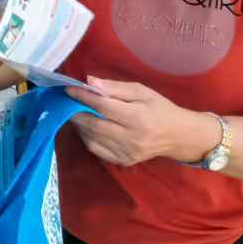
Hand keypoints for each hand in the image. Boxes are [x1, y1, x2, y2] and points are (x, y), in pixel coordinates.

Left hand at [67, 77, 219, 167]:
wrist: (178, 136)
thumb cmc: (160, 109)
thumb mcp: (142, 91)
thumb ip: (115, 88)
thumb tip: (89, 82)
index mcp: (137, 117)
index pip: (102, 106)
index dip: (82, 97)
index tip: (68, 89)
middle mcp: (131, 138)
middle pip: (94, 124)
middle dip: (75, 111)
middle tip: (65, 101)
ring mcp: (126, 153)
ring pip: (92, 138)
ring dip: (79, 124)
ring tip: (73, 111)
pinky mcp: (123, 161)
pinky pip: (97, 150)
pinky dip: (87, 137)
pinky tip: (86, 127)